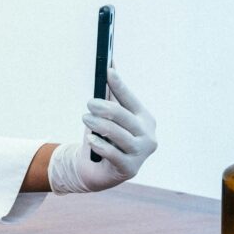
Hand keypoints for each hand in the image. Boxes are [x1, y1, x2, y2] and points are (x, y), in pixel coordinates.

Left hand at [48, 68, 157, 193]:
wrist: (97, 169)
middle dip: (105, 108)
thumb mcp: (107, 116)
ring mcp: (140, 154)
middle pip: (124, 117)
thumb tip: (109, 64)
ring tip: (85, 118)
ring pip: (119, 135)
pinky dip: (101, 145)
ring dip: (99, 125)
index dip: (119, 85)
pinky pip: (114, 154)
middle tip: (89, 103)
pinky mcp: (130, 169)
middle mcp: (147, 136)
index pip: (130, 100)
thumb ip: (111, 93)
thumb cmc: (104, 137)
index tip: (107, 71)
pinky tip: (91, 139)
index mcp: (145, 119)